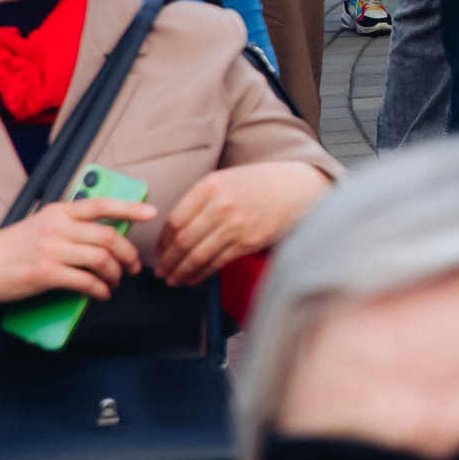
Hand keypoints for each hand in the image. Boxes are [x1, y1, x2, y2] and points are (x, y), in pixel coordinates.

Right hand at [0, 194, 155, 312]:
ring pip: (101, 260)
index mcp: (59, 212)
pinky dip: (100, 289)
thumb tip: (105, 233)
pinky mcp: (45, 274)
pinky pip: (85, 282)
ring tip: (116, 281)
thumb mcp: (41, 225)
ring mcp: (51, 250)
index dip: (130, 208)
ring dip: (116, 273)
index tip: (151, 213)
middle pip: (109, 237)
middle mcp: (57, 227)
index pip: (101, 204)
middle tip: (133, 265)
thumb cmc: (10, 247)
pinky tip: (102, 293)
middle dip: (128, 253)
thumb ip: (70, 225)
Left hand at [155, 161, 329, 287]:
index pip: (175, 219)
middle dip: (168, 261)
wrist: (298, 187)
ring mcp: (235, 224)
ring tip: (173, 280)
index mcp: (210, 186)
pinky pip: (217, 262)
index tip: (160, 252)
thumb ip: (202, 200)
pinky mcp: (249, 241)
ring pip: (197, 255)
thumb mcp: (227, 180)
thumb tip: (176, 231)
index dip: (163, 241)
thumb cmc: (261, 184)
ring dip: (181, 272)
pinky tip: (194, 278)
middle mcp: (220, 204)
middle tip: (160, 272)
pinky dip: (201, 274)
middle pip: (183, 240)